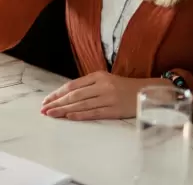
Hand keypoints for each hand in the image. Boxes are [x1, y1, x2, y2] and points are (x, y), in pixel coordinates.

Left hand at [40, 71, 167, 120]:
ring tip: (51, 114)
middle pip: (74, 95)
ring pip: (81, 104)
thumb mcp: (106, 80)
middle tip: (44, 109)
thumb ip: (89, 86)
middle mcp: (102, 86)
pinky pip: (94, 113)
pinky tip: (69, 117)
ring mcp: (108, 98)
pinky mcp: (115, 110)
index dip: (58, 93)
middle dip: (57, 102)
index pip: (72, 85)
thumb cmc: (124, 87)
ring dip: (64, 110)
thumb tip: (68, 95)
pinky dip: (80, 115)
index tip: (46, 100)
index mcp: (98, 76)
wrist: (148, 92)